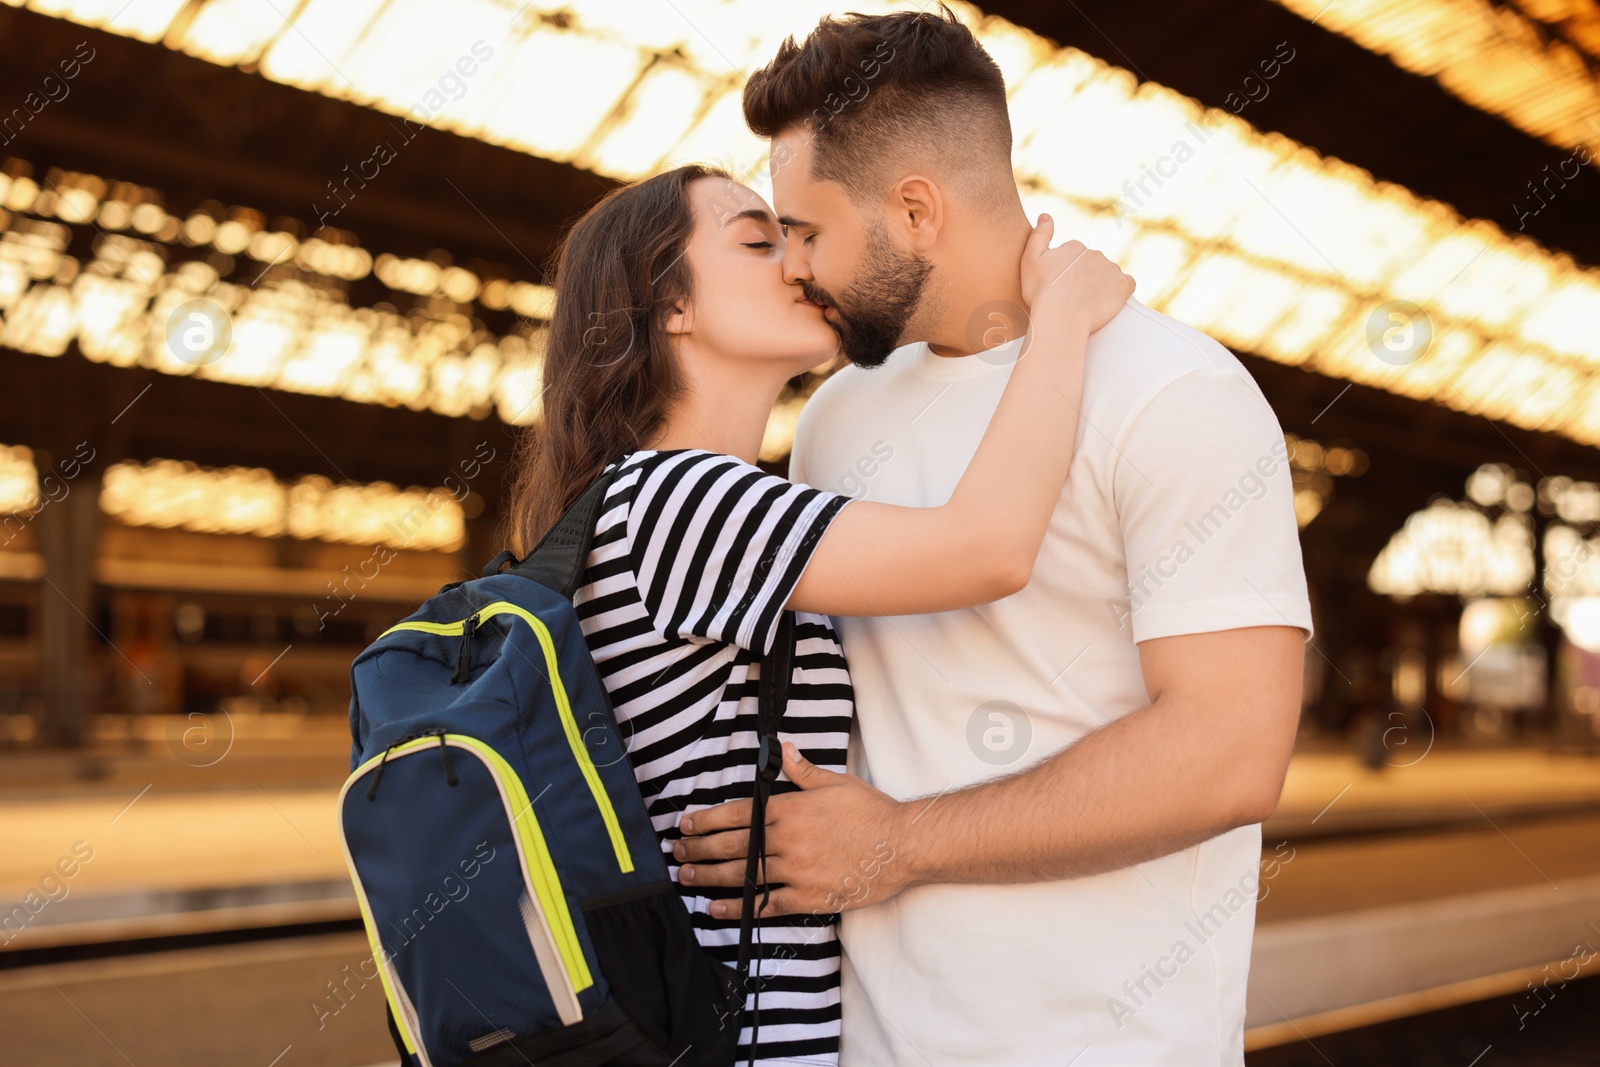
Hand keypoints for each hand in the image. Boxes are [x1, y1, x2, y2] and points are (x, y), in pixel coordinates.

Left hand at [673, 743, 911, 918]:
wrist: (902, 845)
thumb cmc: (870, 811)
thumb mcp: (835, 782)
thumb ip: (802, 771)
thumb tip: (782, 749)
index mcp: (790, 808)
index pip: (738, 813)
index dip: (707, 819)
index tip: (687, 824)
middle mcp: (788, 840)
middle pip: (733, 846)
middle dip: (700, 849)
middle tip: (678, 854)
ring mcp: (796, 871)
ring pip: (743, 876)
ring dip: (710, 878)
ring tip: (687, 878)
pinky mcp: (807, 897)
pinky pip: (765, 905)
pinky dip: (738, 908)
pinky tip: (716, 909)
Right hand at [1019, 213, 1133, 332]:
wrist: (1060, 317)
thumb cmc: (1041, 292)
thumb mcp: (1030, 260)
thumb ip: (1039, 235)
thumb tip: (1046, 215)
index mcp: (1075, 246)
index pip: (1074, 256)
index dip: (1066, 272)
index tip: (1060, 286)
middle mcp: (1095, 253)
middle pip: (1092, 265)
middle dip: (1084, 277)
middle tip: (1072, 297)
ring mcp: (1111, 269)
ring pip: (1108, 274)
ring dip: (1101, 284)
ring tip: (1087, 303)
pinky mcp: (1123, 286)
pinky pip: (1127, 284)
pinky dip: (1120, 291)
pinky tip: (1108, 301)